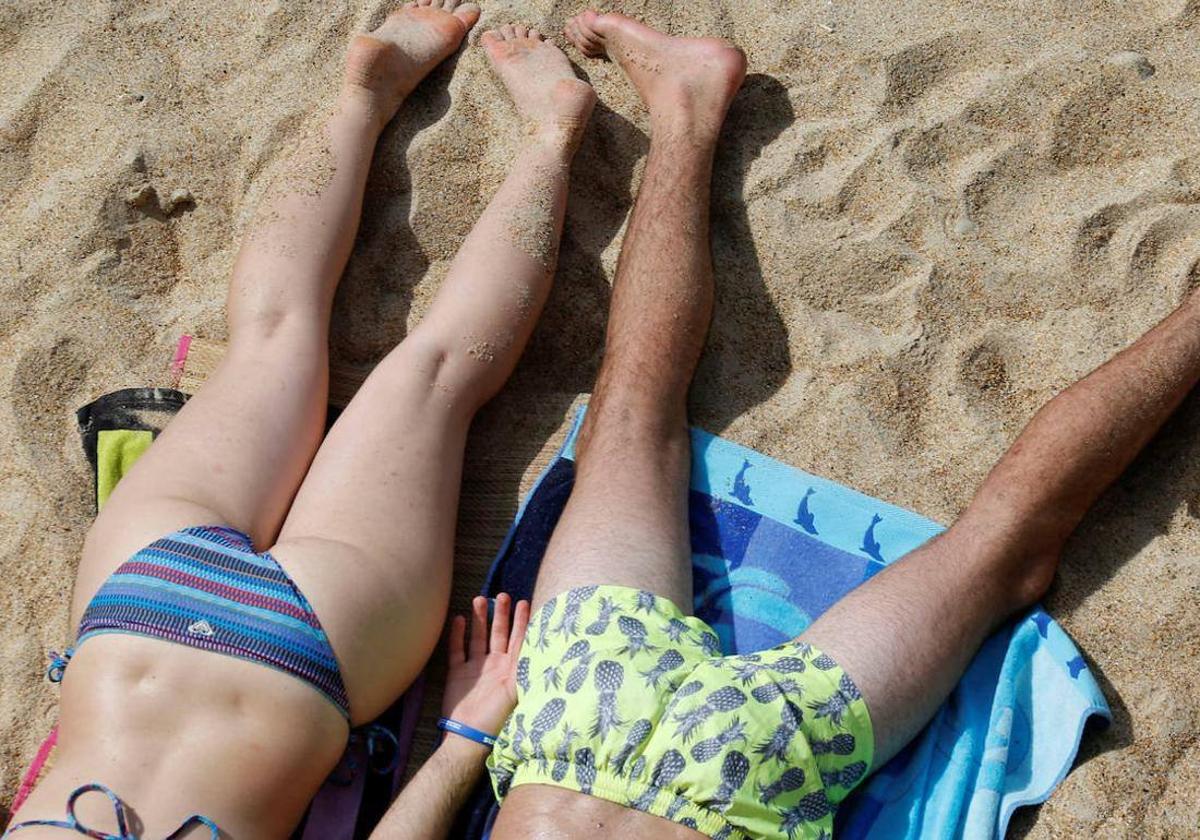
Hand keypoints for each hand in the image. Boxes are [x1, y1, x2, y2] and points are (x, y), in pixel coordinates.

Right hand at [441, 593, 530, 740]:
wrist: (470, 737)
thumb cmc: (498, 718)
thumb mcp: (518, 691)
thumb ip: (526, 669)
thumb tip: (548, 652)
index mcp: (512, 670)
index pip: (520, 640)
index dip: (522, 621)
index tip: (524, 602)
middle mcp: (495, 666)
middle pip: (499, 634)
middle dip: (501, 615)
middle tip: (502, 595)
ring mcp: (475, 669)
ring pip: (478, 638)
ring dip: (479, 619)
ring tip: (480, 599)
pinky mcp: (457, 674)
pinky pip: (457, 650)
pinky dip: (457, 635)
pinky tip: (458, 618)